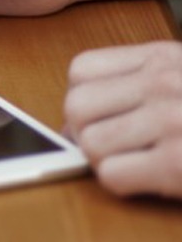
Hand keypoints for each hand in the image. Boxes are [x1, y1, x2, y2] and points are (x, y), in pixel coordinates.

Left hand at [65, 41, 181, 198]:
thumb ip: (135, 86)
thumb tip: (70, 125)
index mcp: (165, 58)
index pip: (81, 70)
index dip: (82, 100)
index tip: (101, 118)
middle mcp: (165, 82)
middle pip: (76, 106)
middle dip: (86, 133)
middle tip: (117, 147)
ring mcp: (171, 121)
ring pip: (89, 142)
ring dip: (105, 161)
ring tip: (140, 162)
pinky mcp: (177, 164)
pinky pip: (111, 174)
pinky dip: (125, 183)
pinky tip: (152, 179)